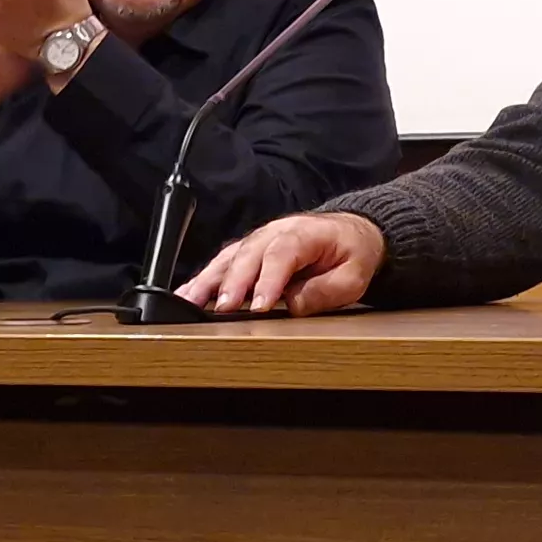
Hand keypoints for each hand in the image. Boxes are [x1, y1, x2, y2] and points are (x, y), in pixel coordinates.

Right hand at [179, 211, 386, 316]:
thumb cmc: (351, 253)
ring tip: (190, 302)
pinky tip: (187, 293)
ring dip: (209, 280)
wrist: (350, 233)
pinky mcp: (248, 251)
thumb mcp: (354, 276)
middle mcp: (275, 232)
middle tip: (223, 309)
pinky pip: (223, 263)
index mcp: (304, 233)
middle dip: (234, 283)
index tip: (260, 305)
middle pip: (249, 255)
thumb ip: (327, 290)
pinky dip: (204, 278)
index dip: (269, 279)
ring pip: (229, 258)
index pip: (283, 254)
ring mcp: (258, 240)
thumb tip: (294, 304)